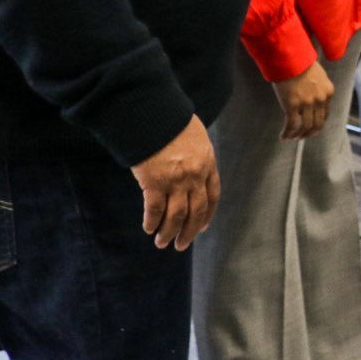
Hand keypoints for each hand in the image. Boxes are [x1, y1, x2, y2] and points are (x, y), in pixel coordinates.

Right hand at [130, 116, 219, 250]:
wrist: (155, 114)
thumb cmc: (173, 122)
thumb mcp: (196, 138)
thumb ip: (197, 156)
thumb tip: (192, 170)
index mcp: (208, 164)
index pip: (212, 196)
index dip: (206, 215)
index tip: (201, 228)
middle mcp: (195, 176)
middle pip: (196, 211)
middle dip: (189, 232)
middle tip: (181, 245)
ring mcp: (176, 180)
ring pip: (176, 216)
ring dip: (169, 233)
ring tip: (162, 242)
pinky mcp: (154, 182)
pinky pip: (155, 210)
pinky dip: (151, 222)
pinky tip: (148, 228)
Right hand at [271, 61, 334, 141]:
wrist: (291, 59)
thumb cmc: (301, 64)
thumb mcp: (318, 75)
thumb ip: (318, 88)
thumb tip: (313, 99)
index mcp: (328, 92)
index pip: (325, 114)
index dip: (318, 124)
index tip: (312, 129)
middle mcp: (320, 100)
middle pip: (317, 124)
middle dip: (310, 133)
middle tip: (302, 136)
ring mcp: (307, 104)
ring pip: (305, 127)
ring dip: (299, 135)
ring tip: (292, 138)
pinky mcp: (293, 106)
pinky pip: (292, 125)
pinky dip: (288, 133)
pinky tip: (283, 136)